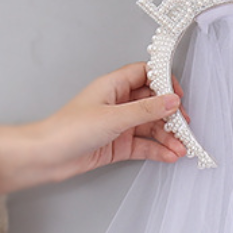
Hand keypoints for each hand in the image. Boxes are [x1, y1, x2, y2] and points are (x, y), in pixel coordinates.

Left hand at [0, 62, 188, 194]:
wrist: (48, 157)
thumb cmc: (69, 130)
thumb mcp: (113, 117)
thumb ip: (146, 110)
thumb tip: (172, 101)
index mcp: (113, 86)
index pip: (145, 75)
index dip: (164, 82)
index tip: (179, 96)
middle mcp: (117, 103)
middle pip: (152, 104)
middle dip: (170, 116)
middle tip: (185, 128)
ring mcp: (118, 125)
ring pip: (150, 127)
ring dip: (167, 137)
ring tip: (181, 149)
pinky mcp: (118, 146)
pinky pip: (144, 146)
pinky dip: (158, 150)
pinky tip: (169, 155)